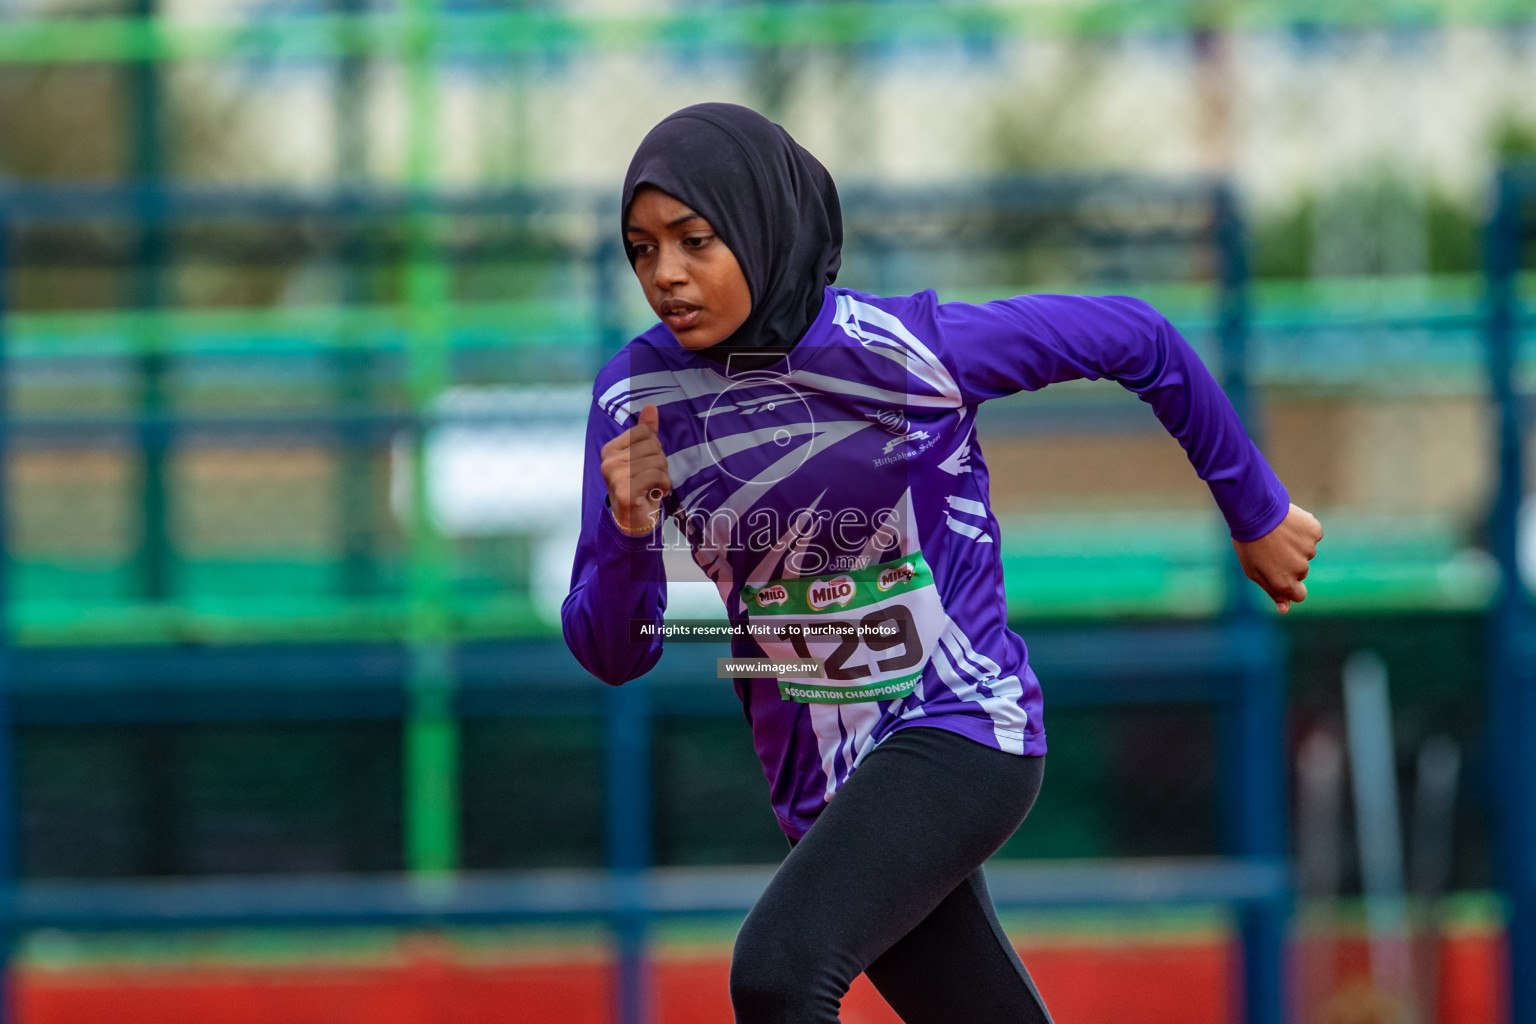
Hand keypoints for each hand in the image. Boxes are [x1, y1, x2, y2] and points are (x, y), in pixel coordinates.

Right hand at [600, 403, 670, 534]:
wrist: (633, 521)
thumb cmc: (640, 486)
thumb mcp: (642, 457)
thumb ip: (645, 432)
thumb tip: (651, 407)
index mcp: (610, 449)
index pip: (644, 432)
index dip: (654, 447)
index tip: (647, 464)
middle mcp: (608, 461)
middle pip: (652, 446)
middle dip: (660, 462)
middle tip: (652, 478)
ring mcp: (614, 476)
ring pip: (657, 461)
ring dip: (662, 475)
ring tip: (652, 486)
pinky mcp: (624, 490)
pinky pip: (656, 475)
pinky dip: (663, 485)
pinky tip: (654, 494)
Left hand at [1232, 503, 1322, 612]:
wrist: (1255, 511)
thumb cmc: (1249, 543)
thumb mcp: (1253, 571)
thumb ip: (1272, 591)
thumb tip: (1286, 609)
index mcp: (1284, 581)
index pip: (1299, 595)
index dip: (1290, 585)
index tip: (1280, 573)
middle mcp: (1300, 568)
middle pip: (1301, 571)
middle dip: (1289, 562)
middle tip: (1271, 548)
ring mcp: (1309, 549)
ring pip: (1306, 552)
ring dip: (1295, 545)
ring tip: (1277, 534)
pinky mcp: (1315, 532)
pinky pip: (1312, 535)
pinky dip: (1303, 530)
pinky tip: (1288, 524)